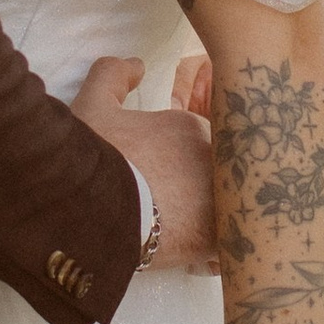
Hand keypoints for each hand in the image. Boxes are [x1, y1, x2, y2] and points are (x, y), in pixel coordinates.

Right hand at [72, 55, 216, 272]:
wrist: (91, 213)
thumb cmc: (95, 157)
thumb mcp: (95, 105)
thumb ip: (114, 75)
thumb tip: (135, 64)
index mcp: (195, 130)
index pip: (208, 138)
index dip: (191, 153)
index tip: (173, 167)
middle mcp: (217, 164)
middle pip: (226, 174)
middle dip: (215, 184)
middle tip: (184, 200)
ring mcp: (220, 203)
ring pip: (231, 211)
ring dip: (220, 219)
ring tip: (193, 231)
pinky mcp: (214, 242)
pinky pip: (227, 249)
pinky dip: (216, 255)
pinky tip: (195, 259)